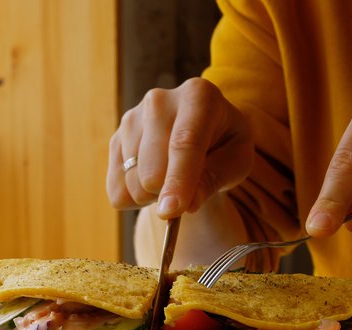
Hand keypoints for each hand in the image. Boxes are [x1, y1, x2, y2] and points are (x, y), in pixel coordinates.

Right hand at [107, 77, 254, 218]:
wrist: (201, 135)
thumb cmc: (223, 147)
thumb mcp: (236, 162)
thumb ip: (214, 180)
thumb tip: (187, 204)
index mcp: (198, 96)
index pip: (184, 142)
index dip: (178, 180)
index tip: (172, 211)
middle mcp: (159, 101)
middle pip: (152, 170)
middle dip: (169, 193)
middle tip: (190, 187)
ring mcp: (131, 119)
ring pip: (133, 183)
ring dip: (154, 196)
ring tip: (172, 177)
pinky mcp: (115, 139)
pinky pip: (117, 190)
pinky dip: (135, 199)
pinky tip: (153, 181)